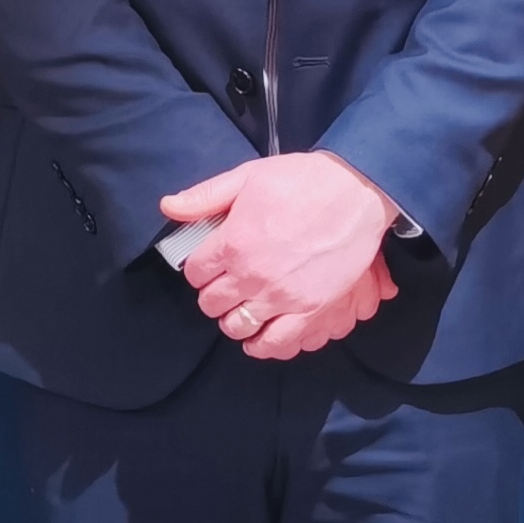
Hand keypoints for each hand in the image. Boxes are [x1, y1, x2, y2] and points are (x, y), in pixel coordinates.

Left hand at [168, 152, 400, 353]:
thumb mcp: (248, 176)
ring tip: (241, 309)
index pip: (196, 273)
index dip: (200, 269)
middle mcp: (251, 276)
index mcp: (233, 243)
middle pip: (212, 304)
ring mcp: (280, 297)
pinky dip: (263, 345)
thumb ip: (205, 196)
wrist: (356, 192)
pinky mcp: (309, 309)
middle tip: (225, 285)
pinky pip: (277, 343)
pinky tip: (260, 338)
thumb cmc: (302, 180)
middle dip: (213, 295)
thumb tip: (168, 207)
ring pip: (238, 327)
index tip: (210, 264)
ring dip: (234, 320)